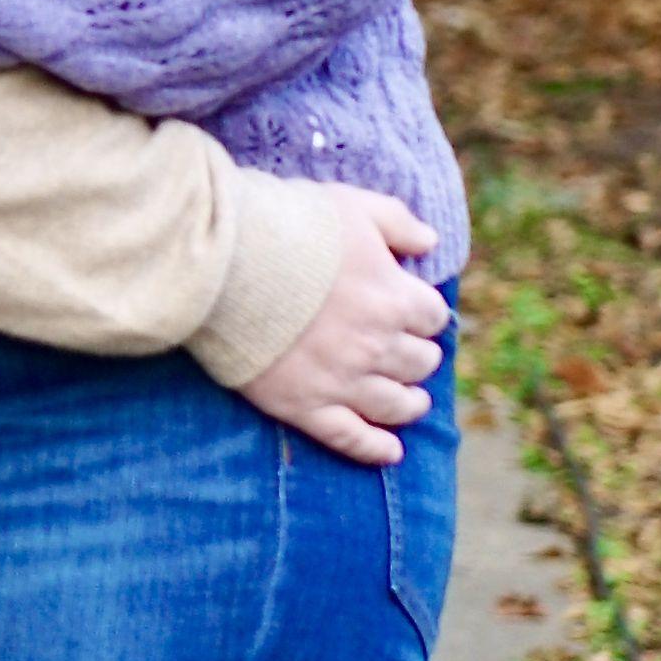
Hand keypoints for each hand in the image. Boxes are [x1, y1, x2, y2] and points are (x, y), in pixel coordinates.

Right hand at [231, 196, 449, 466]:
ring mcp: (341, 380)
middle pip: (419, 362)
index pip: (433, 316)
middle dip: (419, 355)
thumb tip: (430, 243)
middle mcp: (376, 345)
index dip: (424, 312)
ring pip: (396, 404)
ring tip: (412, 402)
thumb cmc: (289, 225)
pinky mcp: (304, 406)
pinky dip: (375, 449)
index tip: (412, 309)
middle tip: (411, 353)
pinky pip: (351, 438)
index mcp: (393, 297)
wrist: (228, 262)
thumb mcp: (352, 206)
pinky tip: (391, 454)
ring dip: (410, 403)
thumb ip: (399, 222)